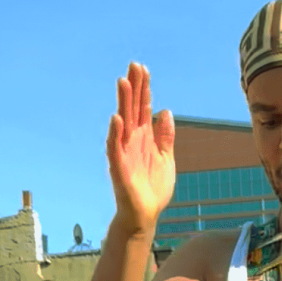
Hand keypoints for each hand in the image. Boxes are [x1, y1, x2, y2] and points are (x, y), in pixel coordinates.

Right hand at [106, 62, 175, 232]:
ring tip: (124, 82)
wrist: (145, 214)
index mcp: (145, 137)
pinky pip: (115, 147)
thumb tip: (165, 111)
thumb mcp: (166, 158)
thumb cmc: (153, 188)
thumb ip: (165, 136)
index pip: (143, 107)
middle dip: (134, 88)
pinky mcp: (119, 167)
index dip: (144, 89)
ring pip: (123, 123)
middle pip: (133, 109)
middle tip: (134, 65)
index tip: (143, 69)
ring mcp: (124, 152)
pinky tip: (117, 118)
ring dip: (123, 103)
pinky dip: (116, 133)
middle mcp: (133, 140)